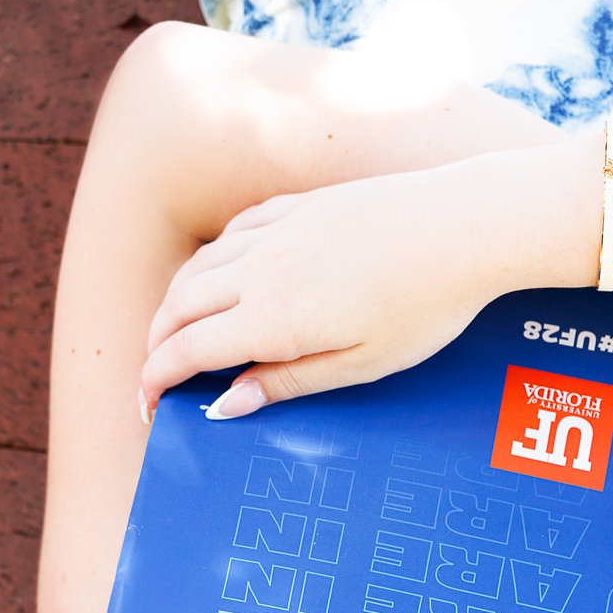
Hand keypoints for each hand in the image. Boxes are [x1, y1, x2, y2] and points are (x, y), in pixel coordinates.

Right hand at [139, 159, 511, 420]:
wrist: (464, 228)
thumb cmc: (423, 308)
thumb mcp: (360, 365)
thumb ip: (288, 383)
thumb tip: (227, 406)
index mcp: (272, 316)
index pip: (188, 348)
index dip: (157, 378)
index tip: (148, 404)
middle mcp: (261, 267)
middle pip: (181, 305)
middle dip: (156, 344)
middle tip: (155, 376)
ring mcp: (279, 230)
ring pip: (201, 265)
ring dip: (177, 302)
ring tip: (176, 332)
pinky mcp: (301, 206)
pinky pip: (234, 232)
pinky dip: (212, 260)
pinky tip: (220, 273)